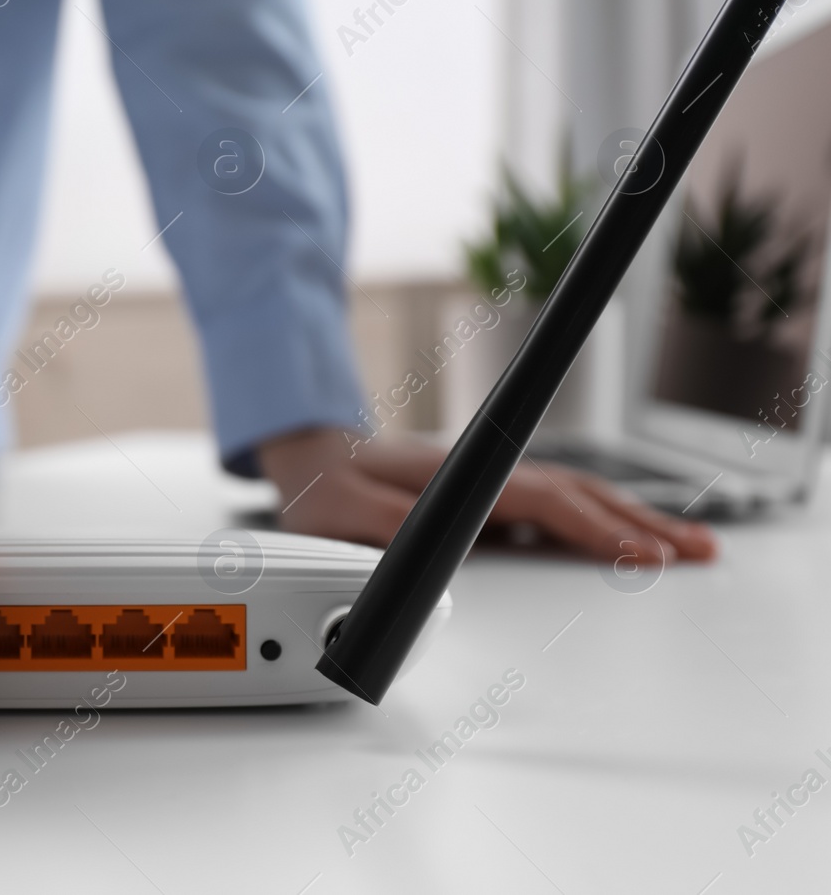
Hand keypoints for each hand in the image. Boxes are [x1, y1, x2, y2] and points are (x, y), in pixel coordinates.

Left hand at [258, 428, 716, 563]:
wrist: (311, 457)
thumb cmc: (324, 485)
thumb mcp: (339, 512)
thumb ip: (380, 530)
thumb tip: (419, 552)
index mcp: (458, 477)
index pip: (542, 503)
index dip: (595, 527)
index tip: (642, 553)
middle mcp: (482, 475)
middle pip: (577, 496)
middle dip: (641, 524)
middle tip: (698, 553)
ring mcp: (488, 486)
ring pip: (574, 499)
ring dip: (631, 520)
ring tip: (687, 547)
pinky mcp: (486, 501)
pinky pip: (556, 510)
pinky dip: (599, 522)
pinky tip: (627, 542)